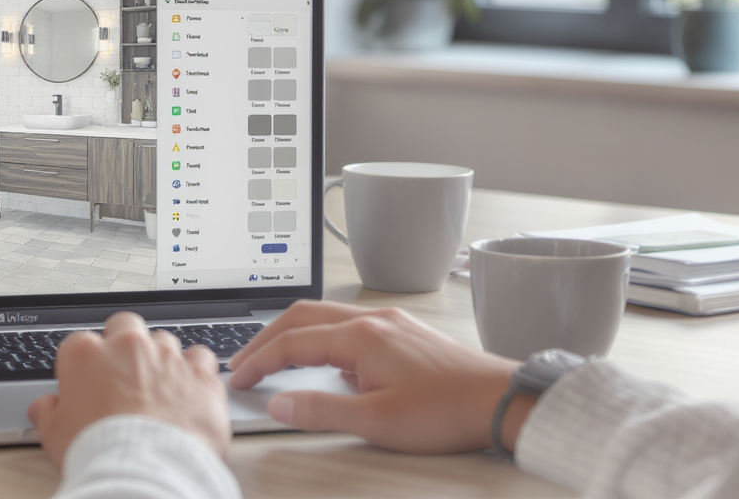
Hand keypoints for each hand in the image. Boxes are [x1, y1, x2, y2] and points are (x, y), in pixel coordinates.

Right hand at [28, 312, 229, 466]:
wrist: (146, 472)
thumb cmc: (100, 452)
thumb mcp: (54, 435)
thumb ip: (47, 412)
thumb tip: (44, 407)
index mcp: (86, 355)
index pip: (79, 344)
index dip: (82, 365)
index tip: (85, 383)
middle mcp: (128, 347)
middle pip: (124, 326)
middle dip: (123, 343)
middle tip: (123, 372)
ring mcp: (167, 357)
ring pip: (163, 341)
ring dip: (160, 358)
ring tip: (157, 387)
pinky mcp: (199, 374)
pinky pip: (200, 358)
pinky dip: (195, 370)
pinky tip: (189, 387)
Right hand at [228, 301, 529, 454]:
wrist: (500, 400)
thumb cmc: (447, 410)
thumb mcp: (376, 421)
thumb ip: (321, 410)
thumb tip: (280, 402)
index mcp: (360, 336)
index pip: (292, 341)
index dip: (259, 360)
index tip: (238, 377)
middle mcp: (373, 320)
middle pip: (302, 316)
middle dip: (267, 337)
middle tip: (244, 360)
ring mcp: (391, 323)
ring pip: (326, 316)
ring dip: (294, 334)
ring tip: (275, 357)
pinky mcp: (404, 333)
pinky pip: (349, 324)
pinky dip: (322, 337)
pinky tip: (326, 362)